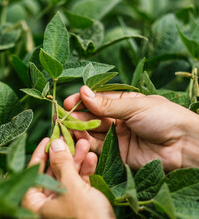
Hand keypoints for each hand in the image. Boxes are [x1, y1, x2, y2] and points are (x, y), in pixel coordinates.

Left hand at [22, 137, 113, 218]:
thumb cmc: (85, 217)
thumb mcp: (71, 187)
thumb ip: (62, 164)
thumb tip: (55, 143)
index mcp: (34, 206)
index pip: (32, 174)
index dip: (40, 154)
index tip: (48, 139)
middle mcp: (45, 207)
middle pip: (51, 174)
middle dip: (64, 155)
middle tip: (69, 139)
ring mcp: (62, 208)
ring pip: (67, 178)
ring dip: (77, 161)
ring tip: (85, 144)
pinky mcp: (78, 209)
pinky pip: (78, 187)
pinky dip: (84, 173)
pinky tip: (91, 158)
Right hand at [64, 85, 198, 170]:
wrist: (184, 146)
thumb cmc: (165, 118)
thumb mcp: (134, 106)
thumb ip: (107, 105)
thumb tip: (83, 92)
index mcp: (123, 103)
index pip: (97, 100)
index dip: (82, 100)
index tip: (67, 102)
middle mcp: (117, 119)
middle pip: (91, 116)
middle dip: (76, 115)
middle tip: (60, 115)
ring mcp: (116, 136)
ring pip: (91, 131)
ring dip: (77, 129)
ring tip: (64, 126)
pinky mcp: (116, 153)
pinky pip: (96, 147)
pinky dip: (85, 143)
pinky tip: (76, 138)